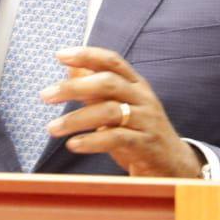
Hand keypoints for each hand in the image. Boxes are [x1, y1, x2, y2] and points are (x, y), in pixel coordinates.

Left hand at [43, 47, 204, 178]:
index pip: (111, 61)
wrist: (174, 165)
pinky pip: (117, 139)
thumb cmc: (139, 131)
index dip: (87, 55)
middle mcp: (143, 97)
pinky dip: (92, 141)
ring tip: (51, 128)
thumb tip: (71, 68)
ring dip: (76, 119)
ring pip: (110, 111)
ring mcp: (146, 120)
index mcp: (136, 84)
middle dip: (74, 87)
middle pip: (108, 83)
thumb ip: (96, 89)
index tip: (60, 54)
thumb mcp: (119, 107)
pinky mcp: (146, 145)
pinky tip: (73, 145)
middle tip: (45, 95)